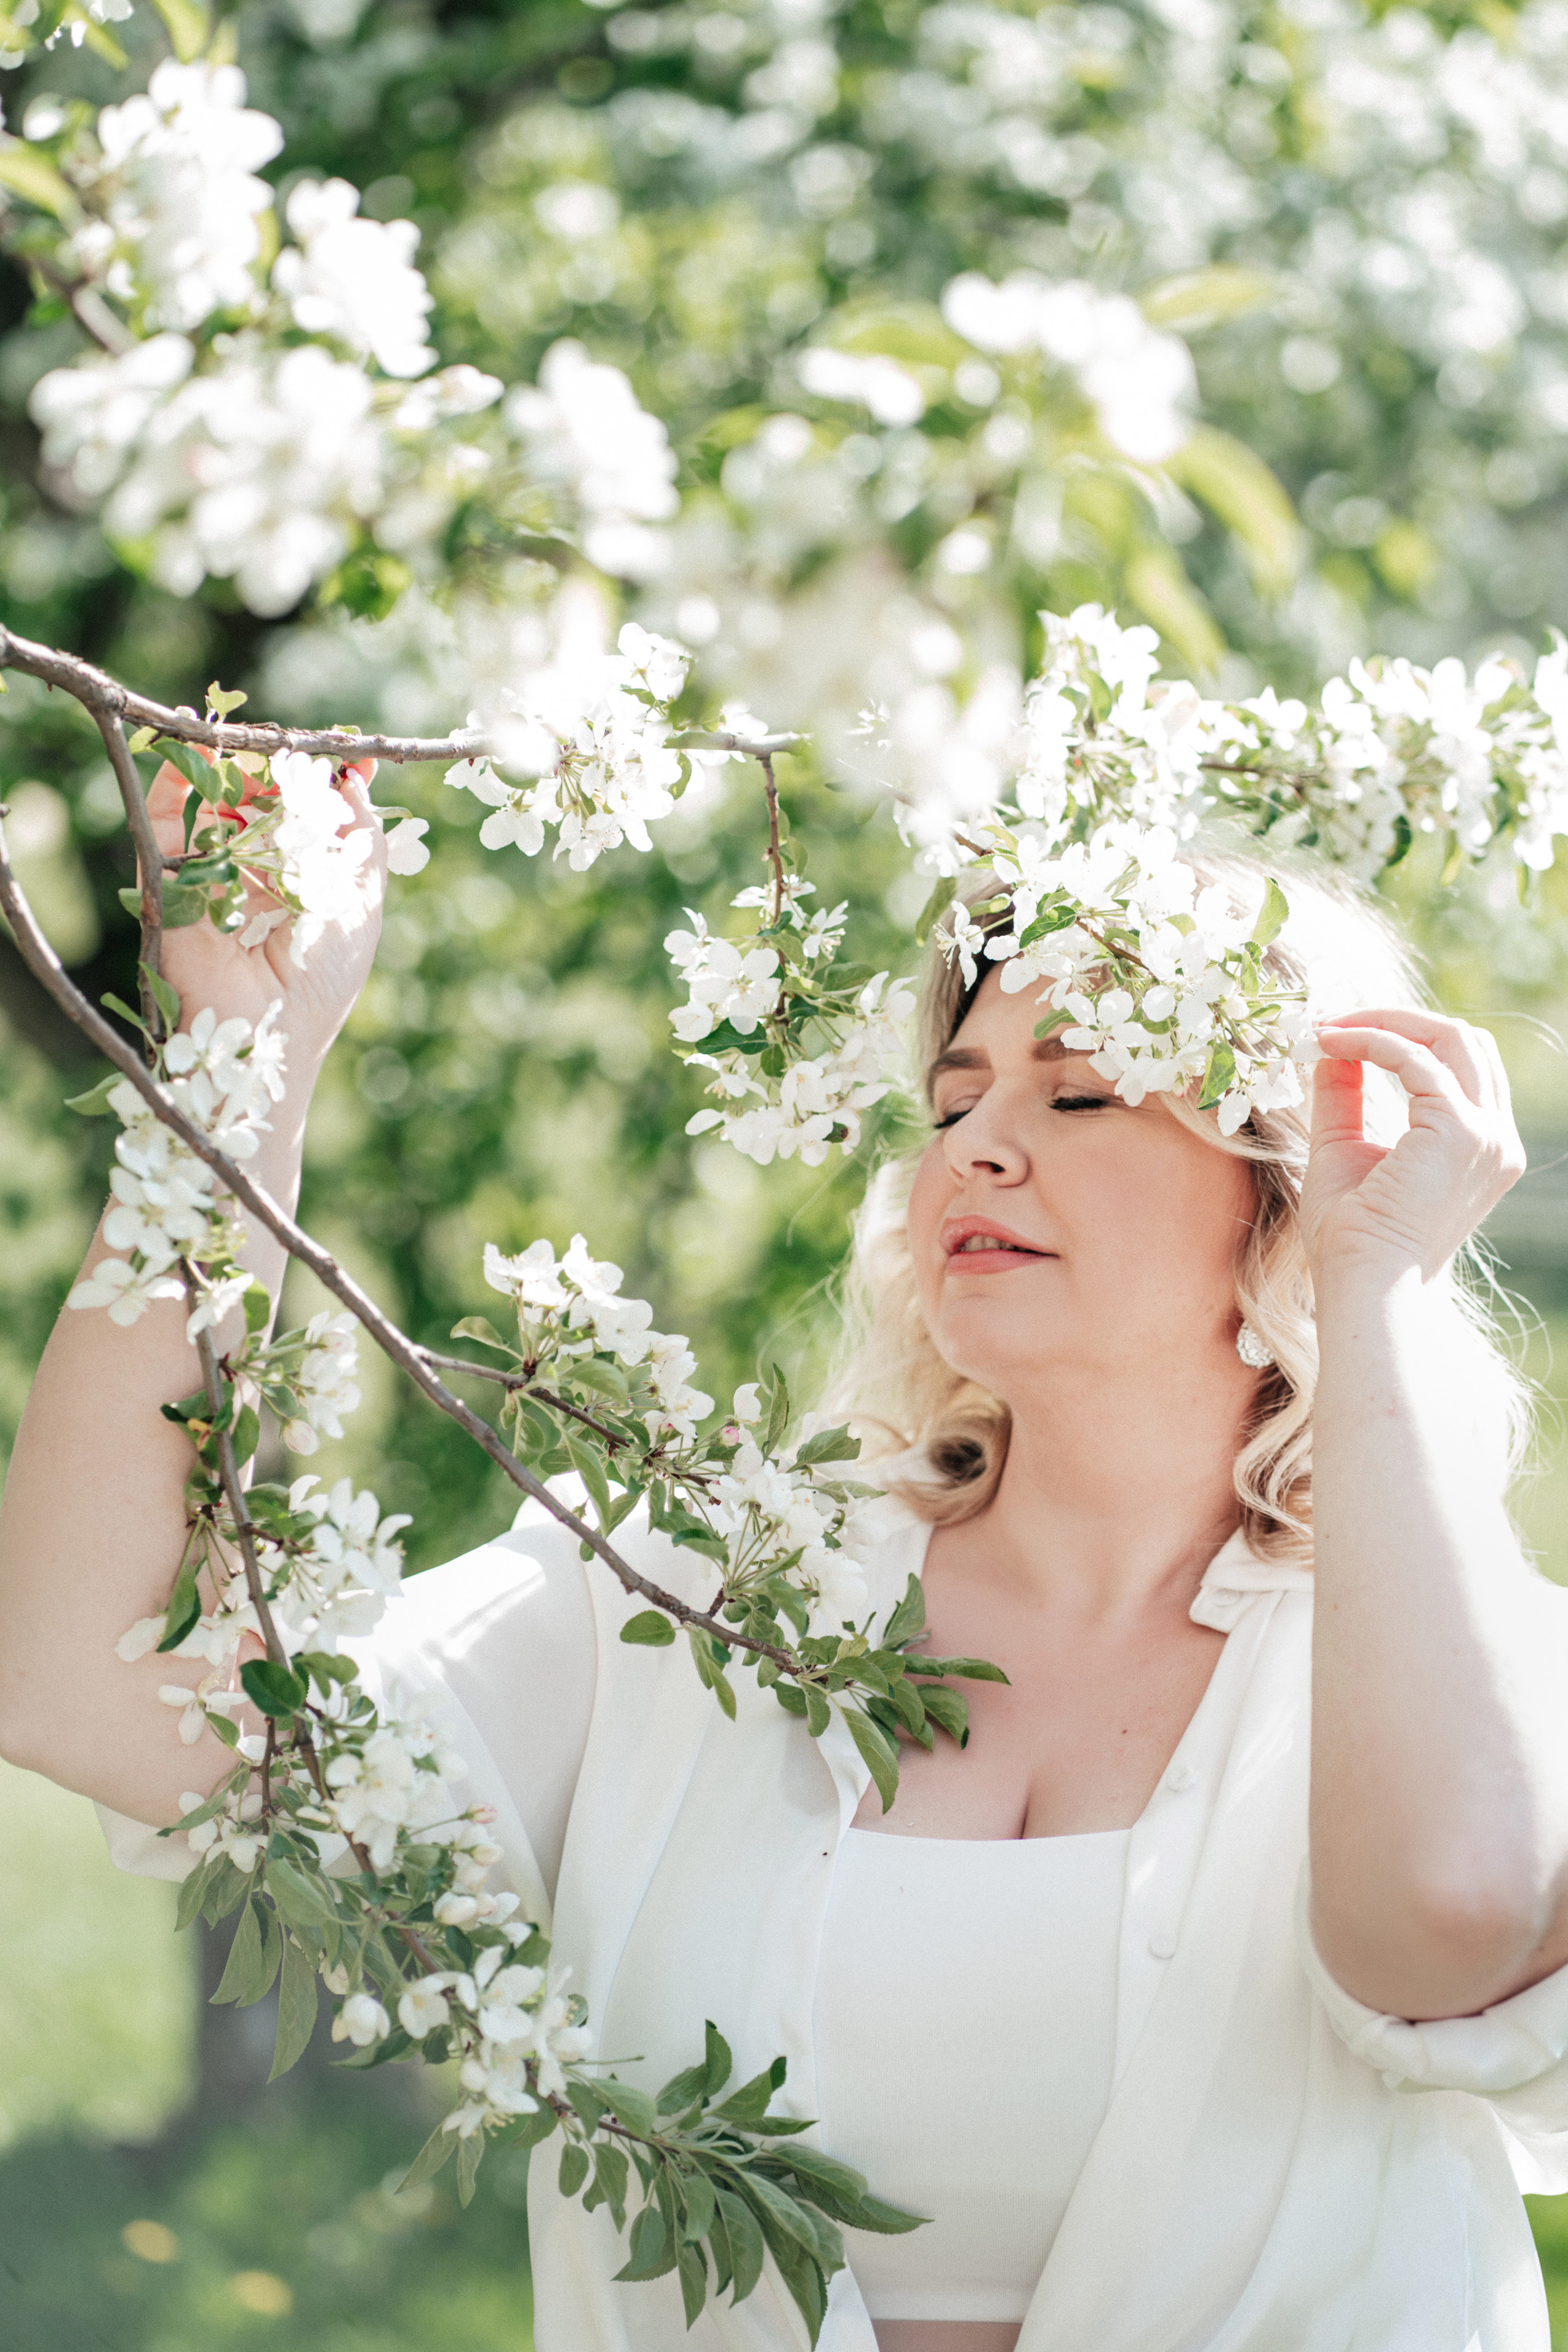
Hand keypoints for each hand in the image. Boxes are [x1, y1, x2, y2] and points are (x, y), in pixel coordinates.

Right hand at [141, 755, 388, 1075]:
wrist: (266, 1028)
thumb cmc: (322, 977)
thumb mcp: (362, 900)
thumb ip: (363, 839)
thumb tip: (351, 780)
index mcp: (296, 874)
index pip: (303, 810)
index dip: (320, 779)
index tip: (344, 756)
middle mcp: (249, 867)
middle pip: (259, 795)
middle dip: (278, 766)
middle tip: (298, 749)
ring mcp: (205, 866)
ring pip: (215, 795)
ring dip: (236, 761)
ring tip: (262, 744)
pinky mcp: (165, 872)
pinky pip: (168, 810)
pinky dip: (182, 770)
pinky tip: (206, 741)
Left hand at [1299, 1008, 1525, 1287]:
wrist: (1361, 1285)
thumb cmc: (1350, 1238)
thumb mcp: (1344, 1149)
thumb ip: (1344, 1097)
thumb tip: (1331, 1047)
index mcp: (1479, 1145)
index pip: (1458, 1064)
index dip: (1400, 1036)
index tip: (1337, 1033)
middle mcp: (1495, 1138)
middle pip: (1463, 1041)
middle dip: (1396, 1019)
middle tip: (1333, 1020)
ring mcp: (1486, 1135)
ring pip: (1448, 1037)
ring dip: (1384, 1021)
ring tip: (1328, 1028)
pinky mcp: (1461, 1132)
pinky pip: (1415, 1059)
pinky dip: (1371, 1041)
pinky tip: (1331, 1044)